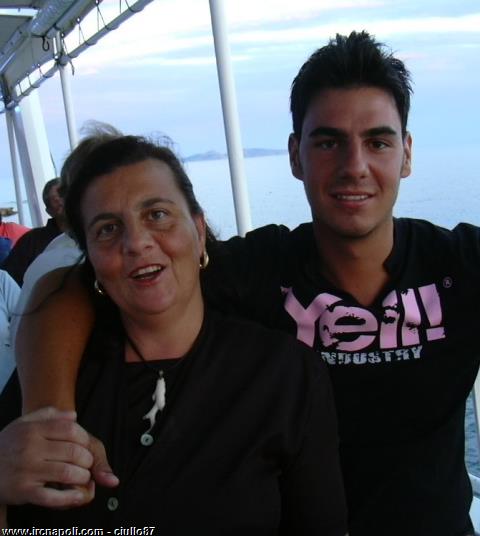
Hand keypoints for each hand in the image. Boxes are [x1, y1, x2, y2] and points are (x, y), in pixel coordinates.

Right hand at [0, 407, 116, 508]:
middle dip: (87, 459)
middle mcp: (30, 448)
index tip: (86, 445)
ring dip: (82, 476)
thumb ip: (50, 415)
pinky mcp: (23, 491)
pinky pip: (51, 496)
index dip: (84, 438)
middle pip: (73, 451)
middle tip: (87, 463)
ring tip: (83, 476)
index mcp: (33, 430)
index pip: (70, 430)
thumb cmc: (8, 445)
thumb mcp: (24, 424)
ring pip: (66, 473)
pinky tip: (77, 495)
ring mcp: (27, 470)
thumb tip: (74, 416)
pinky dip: (69, 497)